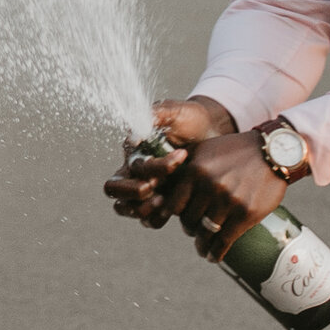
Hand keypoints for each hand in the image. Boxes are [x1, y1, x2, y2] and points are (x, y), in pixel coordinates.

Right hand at [105, 95, 237, 225]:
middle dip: (133, 191)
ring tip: (166, 201)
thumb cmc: (191, 118)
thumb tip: (134, 136)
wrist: (213, 132)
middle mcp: (136, 170)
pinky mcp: (164, 200)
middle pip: (115, 189)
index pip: (126, 164)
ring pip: (129, 208)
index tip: (175, 161)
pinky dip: (158, 217)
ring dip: (144, 208)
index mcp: (134, 150)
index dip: (147, 168)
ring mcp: (149, 188)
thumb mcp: (175, 111)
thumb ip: (155, 115)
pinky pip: (150, 219)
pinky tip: (175, 208)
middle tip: (157, 185)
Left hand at [160, 130, 292, 263]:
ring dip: (202, 245)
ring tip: (203, 249)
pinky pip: (224, 241)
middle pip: (188, 221)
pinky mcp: (246, 213)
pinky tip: (213, 257)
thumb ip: (182, 166)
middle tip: (194, 231)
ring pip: (205, 233)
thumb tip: (162, 184)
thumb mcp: (204, 150)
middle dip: (190, 229)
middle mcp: (208, 186)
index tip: (178, 219)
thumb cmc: (235, 150)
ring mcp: (228, 201)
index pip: (173, 205)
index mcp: (194, 170)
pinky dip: (216, 253)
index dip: (174, 215)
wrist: (273, 152)